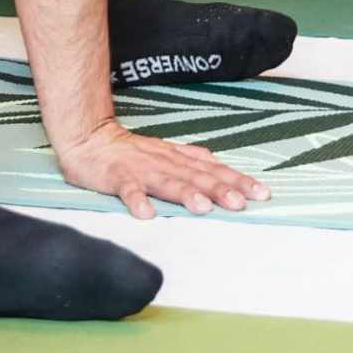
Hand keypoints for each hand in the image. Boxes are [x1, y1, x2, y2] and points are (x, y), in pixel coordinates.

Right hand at [57, 118, 265, 219]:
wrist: (90, 139)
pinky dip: (137, 200)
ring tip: (202, 208)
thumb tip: (219, 163)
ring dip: (185, 194)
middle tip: (241, 203)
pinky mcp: (117, 177)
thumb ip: (191, 159)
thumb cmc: (130, 151)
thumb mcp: (166, 151)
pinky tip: (145, 214)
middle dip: (220, 189)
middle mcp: (165, 162)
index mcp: (178, 158)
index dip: (238, 180)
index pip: (214, 169)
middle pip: (196, 176)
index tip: (262, 193)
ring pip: (167, 182)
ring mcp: (141, 169)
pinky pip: (128, 189)